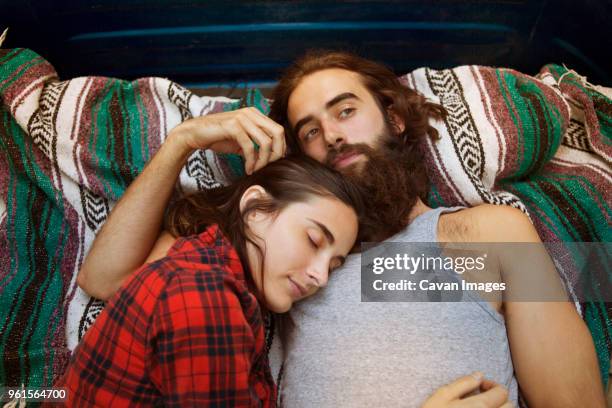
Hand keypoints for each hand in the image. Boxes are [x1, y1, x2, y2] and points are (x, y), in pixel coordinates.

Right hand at [169, 107, 286, 173]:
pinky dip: (251, 161)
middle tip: (268, 167)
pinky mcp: (233, 126)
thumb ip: (257, 146)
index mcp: (255, 114)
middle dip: (276, 153)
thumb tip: (273, 158)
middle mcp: (251, 113)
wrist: (194, 134)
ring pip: (265, 142)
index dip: (279, 148)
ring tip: (255, 170)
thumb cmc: (218, 138)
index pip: (279, 130)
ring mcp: (242, 118)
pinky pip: (250, 147)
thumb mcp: (242, 142)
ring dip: (263, 160)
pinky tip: (248, 169)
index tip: (272, 163)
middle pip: (278, 133)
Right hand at [421, 372, 513, 407]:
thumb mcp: (442, 396)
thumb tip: (479, 375)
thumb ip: (463, 383)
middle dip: (500, 399)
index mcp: (480, 406)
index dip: (493, 385)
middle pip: (510, 406)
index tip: (481, 386)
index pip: (502, 392)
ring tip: (483, 407)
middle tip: (484, 397)